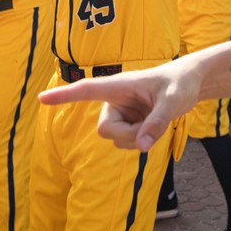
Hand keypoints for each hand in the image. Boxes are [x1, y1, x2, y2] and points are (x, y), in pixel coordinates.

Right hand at [39, 65, 197, 151]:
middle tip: (150, 131)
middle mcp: (115, 100)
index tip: (41, 98)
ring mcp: (121, 113)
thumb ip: (156, 124)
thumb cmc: (179, 84)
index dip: (64, 95)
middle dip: (128, 136)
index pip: (86, 90)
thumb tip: (141, 147)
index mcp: (119, 85)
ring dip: (138, 138)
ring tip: (156, 121)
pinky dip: (142, 140)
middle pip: (106, 130)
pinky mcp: (128, 123)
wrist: (189, 84)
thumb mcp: (172, 103)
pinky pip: (127, 142)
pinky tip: (153, 126)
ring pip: (117, 139)